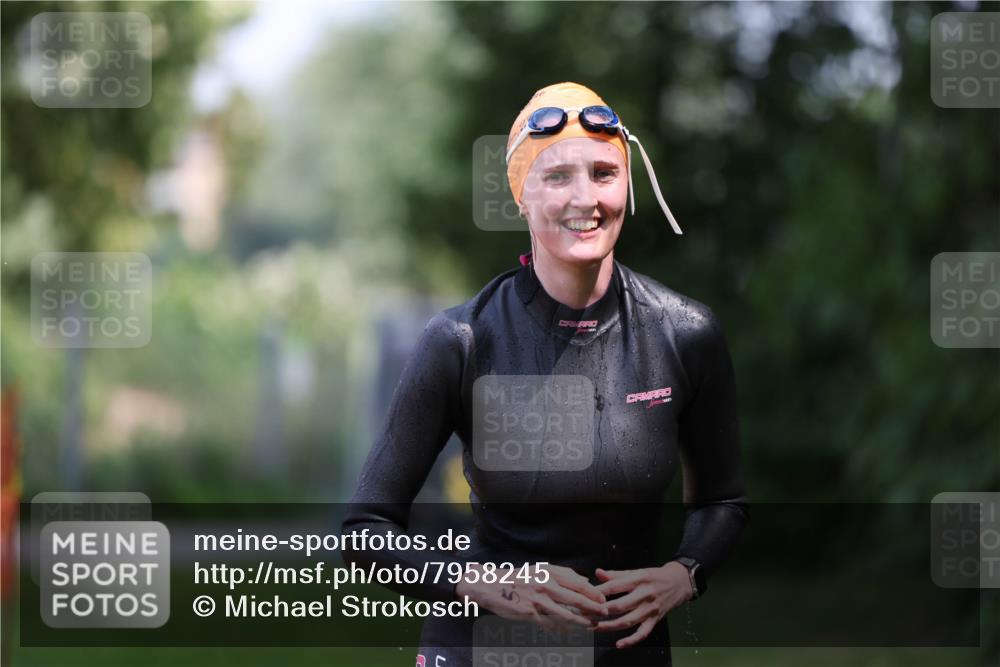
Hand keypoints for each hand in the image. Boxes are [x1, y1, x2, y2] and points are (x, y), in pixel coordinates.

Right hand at [455, 563, 608, 631]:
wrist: (491, 585)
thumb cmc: (518, 577)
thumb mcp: (540, 569)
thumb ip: (563, 573)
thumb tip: (584, 579)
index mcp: (549, 572)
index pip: (577, 583)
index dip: (593, 593)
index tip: (603, 600)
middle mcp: (545, 585)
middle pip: (575, 599)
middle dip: (592, 609)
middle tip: (604, 614)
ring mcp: (537, 601)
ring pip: (566, 615)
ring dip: (581, 622)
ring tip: (592, 626)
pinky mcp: (529, 614)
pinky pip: (550, 625)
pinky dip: (562, 631)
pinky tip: (570, 634)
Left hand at [592, 562, 693, 648]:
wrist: (679, 582)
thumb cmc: (654, 576)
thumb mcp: (637, 571)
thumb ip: (616, 574)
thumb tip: (598, 573)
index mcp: (638, 579)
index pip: (615, 586)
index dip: (599, 592)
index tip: (586, 596)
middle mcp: (645, 595)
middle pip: (620, 605)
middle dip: (601, 611)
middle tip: (586, 614)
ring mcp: (650, 609)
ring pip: (628, 621)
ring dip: (610, 626)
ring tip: (595, 627)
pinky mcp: (655, 620)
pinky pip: (642, 633)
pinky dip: (631, 640)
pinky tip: (619, 644)